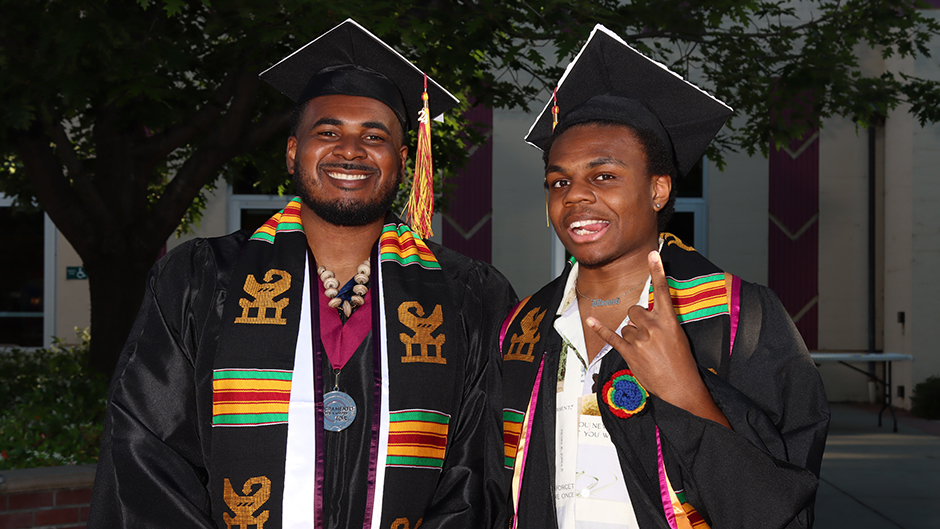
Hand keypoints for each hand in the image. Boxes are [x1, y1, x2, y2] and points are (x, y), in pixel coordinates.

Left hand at [586, 251, 729, 426]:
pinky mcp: (629, 353)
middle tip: (648, 337)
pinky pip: (611, 337)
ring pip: (626, 326)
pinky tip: (590, 320)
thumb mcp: (678, 337)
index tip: (653, 253)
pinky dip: (599, 329)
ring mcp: (640, 340)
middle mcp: (654, 327)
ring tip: (645, 351)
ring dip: (632, 336)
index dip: (657, 271)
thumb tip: (647, 314)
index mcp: (670, 321)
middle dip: (638, 320)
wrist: (681, 388)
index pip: (664, 291)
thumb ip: (662, 322)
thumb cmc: (681, 363)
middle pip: (635, 310)